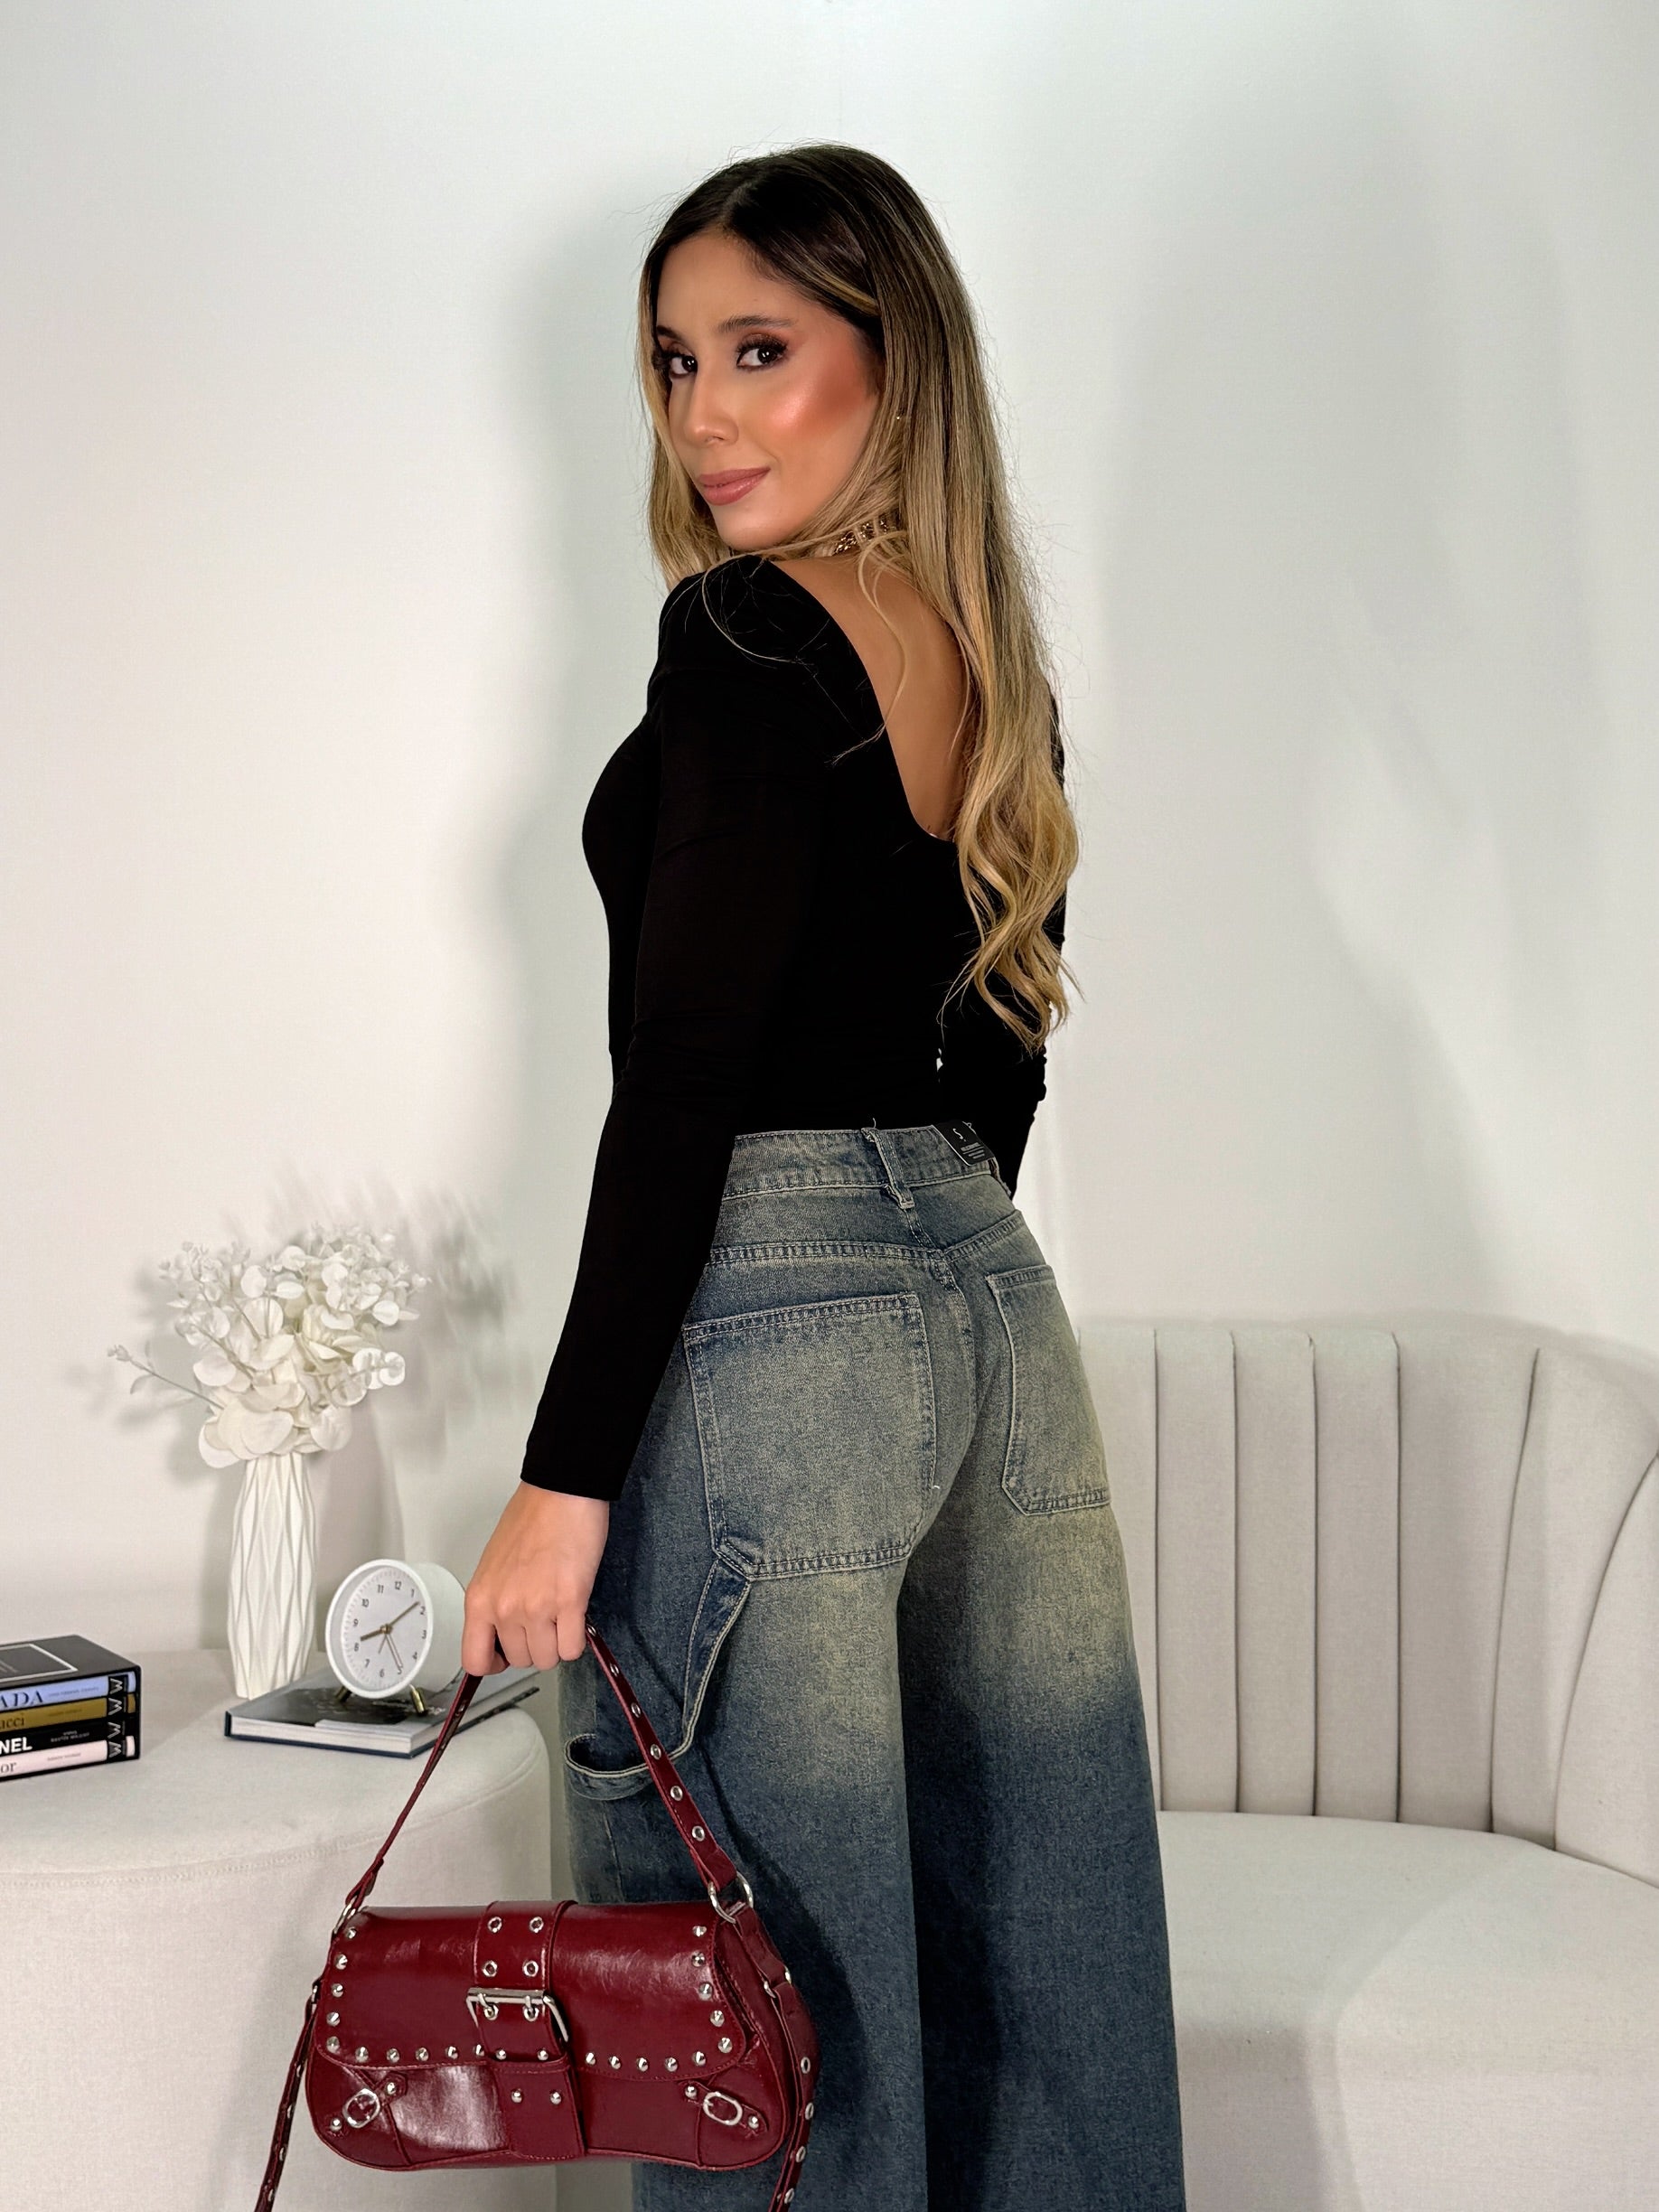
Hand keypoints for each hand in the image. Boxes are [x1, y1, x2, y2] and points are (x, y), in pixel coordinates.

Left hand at [462, 1481, 610, 1674]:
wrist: (561, 1491)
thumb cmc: (531, 1518)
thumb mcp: (494, 1565)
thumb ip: (495, 1601)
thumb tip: (506, 1631)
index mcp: (479, 1598)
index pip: (475, 1660)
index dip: (495, 1662)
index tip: (507, 1651)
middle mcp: (503, 1608)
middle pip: (520, 1660)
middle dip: (534, 1644)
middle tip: (544, 1617)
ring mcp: (536, 1607)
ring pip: (548, 1658)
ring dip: (558, 1642)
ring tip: (562, 1613)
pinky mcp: (570, 1601)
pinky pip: (573, 1648)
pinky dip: (577, 1639)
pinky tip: (576, 1615)